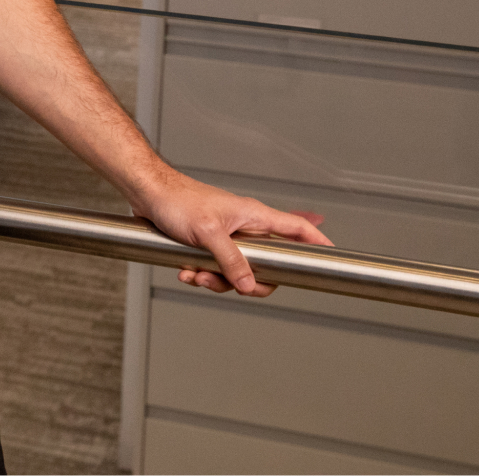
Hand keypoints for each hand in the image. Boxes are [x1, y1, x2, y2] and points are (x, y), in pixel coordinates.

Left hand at [132, 168, 329, 296]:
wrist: (146, 193)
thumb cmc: (176, 200)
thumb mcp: (207, 233)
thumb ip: (231, 260)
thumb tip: (250, 285)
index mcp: (254, 217)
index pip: (298, 229)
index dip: (318, 243)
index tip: (332, 257)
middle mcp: (244, 228)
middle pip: (266, 265)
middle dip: (246, 281)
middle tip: (230, 284)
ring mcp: (226, 237)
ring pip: (236, 272)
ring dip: (215, 279)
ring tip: (195, 273)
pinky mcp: (207, 244)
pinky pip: (214, 269)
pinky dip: (200, 274)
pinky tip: (184, 270)